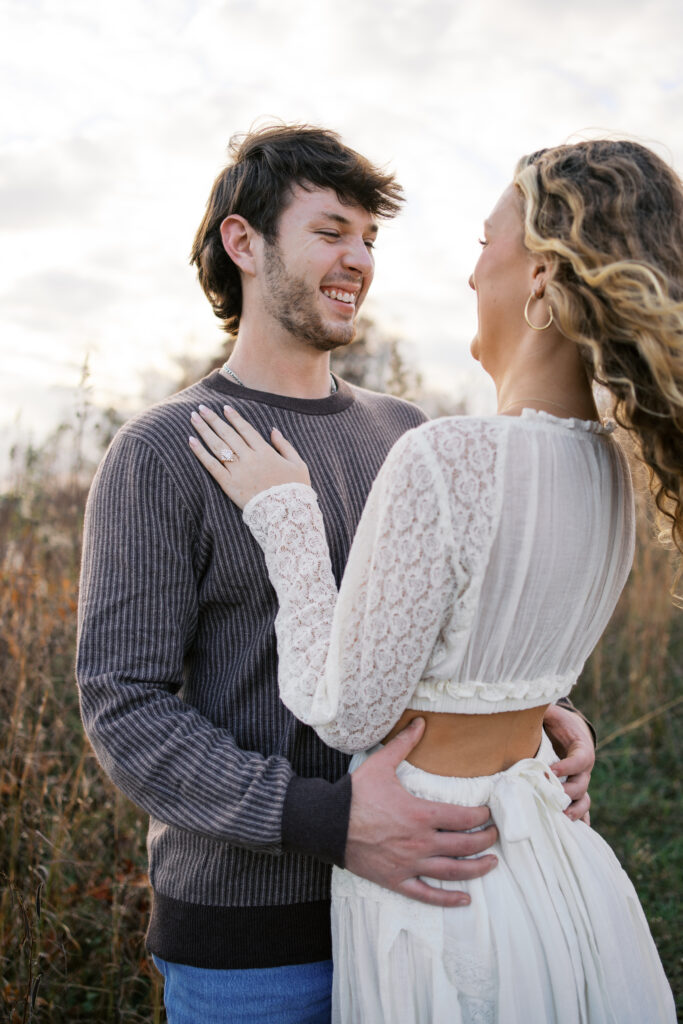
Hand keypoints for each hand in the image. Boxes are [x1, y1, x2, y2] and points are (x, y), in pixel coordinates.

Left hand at [189, 404, 309, 508]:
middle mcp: (250, 458)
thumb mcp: (298, 464)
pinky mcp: (229, 484)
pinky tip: (191, 441)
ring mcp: (238, 471)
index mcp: (265, 452)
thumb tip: (272, 430)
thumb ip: (285, 445)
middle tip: (202, 407)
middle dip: (214, 419)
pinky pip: (211, 465)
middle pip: (228, 434)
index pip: (246, 430)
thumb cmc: (295, 490)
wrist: (286, 514)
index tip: (224, 407)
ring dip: (204, 430)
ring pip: (217, 446)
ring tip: (193, 418)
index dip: (234, 418)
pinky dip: (200, 452)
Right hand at [345, 718, 498, 906]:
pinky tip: (465, 899)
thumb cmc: (355, 794)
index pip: (463, 817)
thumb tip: (420, 722)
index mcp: (420, 814)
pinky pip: (428, 895)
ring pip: (453, 872)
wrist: (327, 823)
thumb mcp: (380, 764)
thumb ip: (404, 744)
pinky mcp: (397, 880)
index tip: (487, 813)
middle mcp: (420, 842)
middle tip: (494, 835)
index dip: (481, 816)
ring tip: (492, 863)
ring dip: (477, 868)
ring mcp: (410, 864)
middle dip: (485, 840)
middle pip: (465, 845)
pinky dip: (448, 899)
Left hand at [543, 704, 594, 823]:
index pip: (581, 759)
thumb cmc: (559, 722)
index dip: (568, 766)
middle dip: (566, 792)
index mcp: (582, 748)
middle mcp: (584, 769)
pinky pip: (581, 811)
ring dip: (574, 810)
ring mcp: (580, 783)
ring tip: (560, 817)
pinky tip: (575, 835)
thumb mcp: (552, 713)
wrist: (570, 732)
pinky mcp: (574, 793)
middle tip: (549, 795)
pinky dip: (580, 822)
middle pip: (581, 784)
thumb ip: (543, 710)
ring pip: (583, 800)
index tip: (551, 770)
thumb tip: (525, 705)